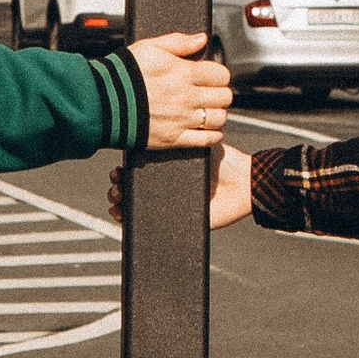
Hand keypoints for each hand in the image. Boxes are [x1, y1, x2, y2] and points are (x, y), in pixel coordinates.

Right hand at [110, 137, 257, 228]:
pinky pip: (152, 227)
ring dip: (120, 206)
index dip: (122, 173)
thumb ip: (182, 136)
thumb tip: (157, 130)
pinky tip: (124, 217)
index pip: (137, 174)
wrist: (243, 183)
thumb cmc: (223, 161)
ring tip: (117, 199)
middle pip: (132, 191)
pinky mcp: (178, 223)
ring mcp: (170, 207)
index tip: (116, 171)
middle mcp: (166, 189)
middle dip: (117, 188)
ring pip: (136, 210)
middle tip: (116, 185)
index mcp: (167, 171)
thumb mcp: (197, 144)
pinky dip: (134, 225)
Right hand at [127, 30, 231, 150]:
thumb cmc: (123, 74)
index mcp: (183, 73)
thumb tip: (201, 39)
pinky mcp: (174, 139)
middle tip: (210, 93)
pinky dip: (212, 135)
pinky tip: (206, 128)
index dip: (218, 74)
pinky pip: (206, 140)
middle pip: (224, 97)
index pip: (221, 74)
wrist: (103, 103)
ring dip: (217, 114)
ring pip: (219, 118)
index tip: (211, 76)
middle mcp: (187, 97)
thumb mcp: (149, 47)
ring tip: (207, 110)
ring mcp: (182, 119)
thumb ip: (179, 42)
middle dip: (219, 93)